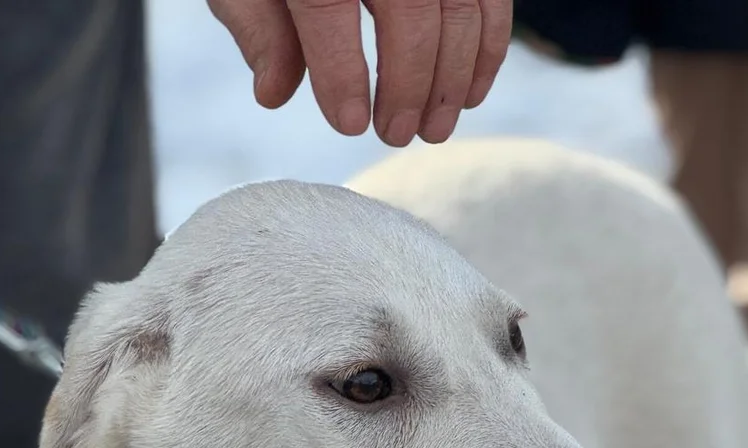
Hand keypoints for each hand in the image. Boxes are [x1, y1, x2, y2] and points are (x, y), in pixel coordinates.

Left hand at [209, 0, 511, 146]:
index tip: (350, 124)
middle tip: (395, 135)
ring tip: (433, 129)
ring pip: (458, 7)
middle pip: (407, 9)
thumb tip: (273, 93)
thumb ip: (259, 26)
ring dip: (452, 78)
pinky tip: (468, 96)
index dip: (340, 70)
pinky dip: (488, 51)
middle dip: (408, 83)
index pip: (327, 3)